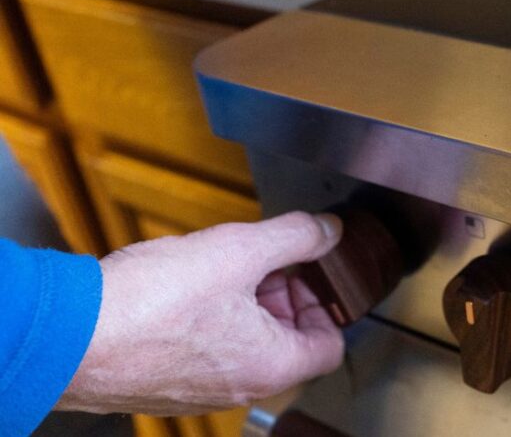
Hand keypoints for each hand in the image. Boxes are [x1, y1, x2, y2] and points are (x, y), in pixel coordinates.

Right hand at [56, 212, 344, 414]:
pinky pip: (207, 349)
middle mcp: (239, 386)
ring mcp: (200, 388)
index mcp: (271, 365)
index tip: (313, 272)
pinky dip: (211, 317)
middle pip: (289, 342)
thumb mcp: (239, 250)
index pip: (330, 345)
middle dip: (285, 296)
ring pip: (246, 344)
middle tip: (268, 262)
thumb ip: (295, 237)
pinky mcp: (165, 381)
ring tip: (226, 267)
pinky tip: (189, 286)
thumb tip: (328, 231)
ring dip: (247, 303)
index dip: (327, 302)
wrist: (70, 333)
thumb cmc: (149, 304)